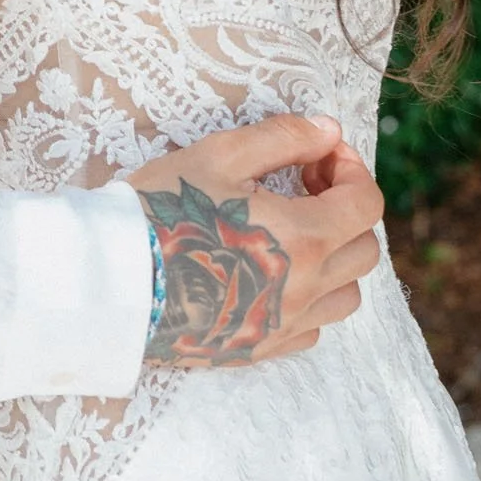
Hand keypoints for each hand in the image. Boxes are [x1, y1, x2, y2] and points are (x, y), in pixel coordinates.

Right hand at [129, 113, 382, 371]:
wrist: (115, 282)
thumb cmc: (164, 209)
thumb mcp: (220, 155)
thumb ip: (283, 137)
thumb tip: (328, 130)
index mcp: (305, 240)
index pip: (366, 204)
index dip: (350, 167)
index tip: (318, 152)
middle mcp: (306, 291)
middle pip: (365, 250)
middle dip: (347, 207)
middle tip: (304, 183)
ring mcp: (284, 327)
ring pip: (347, 296)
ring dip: (336, 256)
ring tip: (294, 229)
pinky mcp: (261, 350)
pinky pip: (313, 329)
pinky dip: (310, 297)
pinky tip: (274, 271)